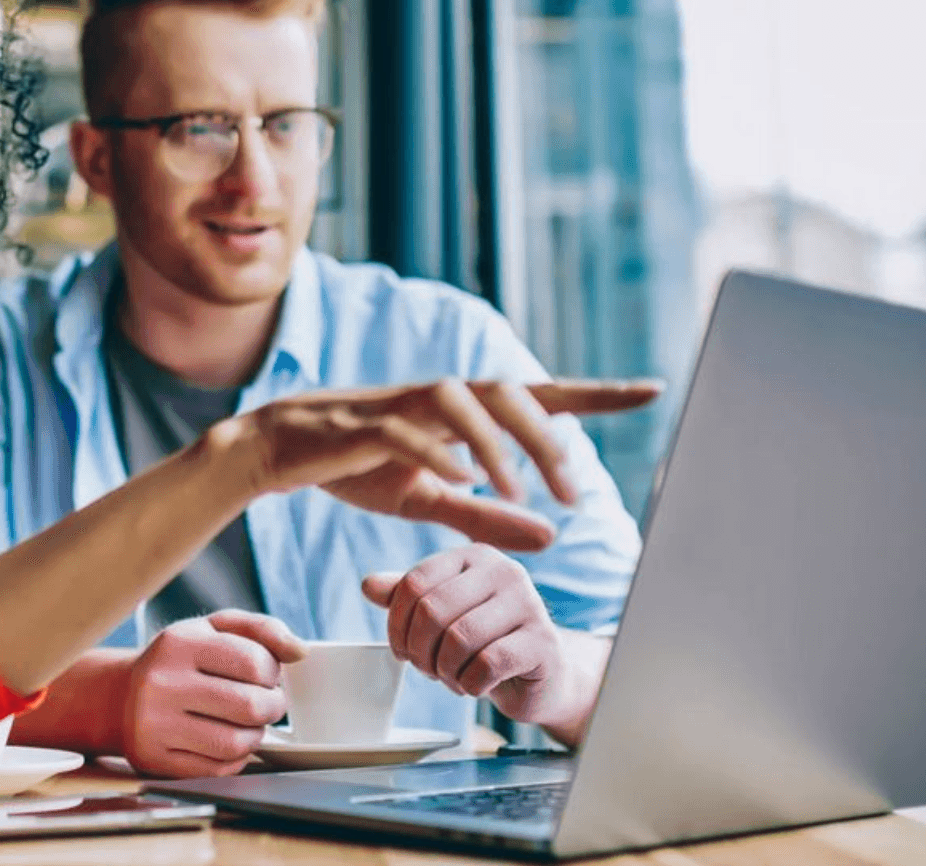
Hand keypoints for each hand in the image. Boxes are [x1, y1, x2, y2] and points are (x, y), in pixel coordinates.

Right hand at [122, 610, 304, 777]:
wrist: (120, 696)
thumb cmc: (179, 660)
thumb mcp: (213, 629)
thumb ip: (261, 630)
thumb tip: (300, 651)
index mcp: (178, 643)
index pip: (253, 662)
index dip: (272, 673)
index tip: (266, 675)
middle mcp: (161, 682)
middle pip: (249, 706)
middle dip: (272, 707)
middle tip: (267, 703)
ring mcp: (154, 724)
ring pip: (236, 743)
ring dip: (256, 735)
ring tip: (248, 723)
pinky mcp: (154, 759)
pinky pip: (217, 769)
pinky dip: (235, 758)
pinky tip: (227, 741)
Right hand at [229, 378, 659, 551]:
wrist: (274, 452)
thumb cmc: (355, 468)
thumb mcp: (428, 500)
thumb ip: (486, 514)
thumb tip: (552, 537)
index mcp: (459, 413)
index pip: (537, 395)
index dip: (594, 394)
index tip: (651, 390)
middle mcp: (436, 397)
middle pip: (507, 391)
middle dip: (548, 437)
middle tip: (573, 492)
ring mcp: (398, 404)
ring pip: (461, 400)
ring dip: (498, 443)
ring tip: (519, 491)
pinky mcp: (360, 424)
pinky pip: (405, 429)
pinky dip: (437, 451)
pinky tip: (461, 478)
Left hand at [361, 545, 573, 725]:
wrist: (540, 678)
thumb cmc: (485, 643)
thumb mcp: (442, 616)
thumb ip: (407, 598)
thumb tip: (368, 585)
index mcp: (474, 556)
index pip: (414, 583)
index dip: (397, 624)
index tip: (401, 651)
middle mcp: (505, 571)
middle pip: (433, 610)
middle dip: (420, 651)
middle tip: (427, 670)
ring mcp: (530, 604)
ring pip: (459, 639)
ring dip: (444, 671)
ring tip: (452, 678)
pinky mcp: (544, 643)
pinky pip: (487, 665)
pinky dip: (470, 684)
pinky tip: (475, 686)